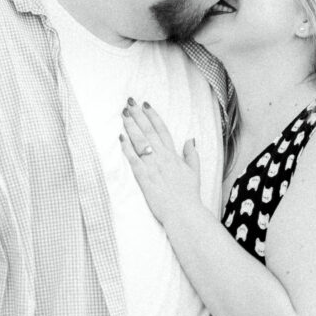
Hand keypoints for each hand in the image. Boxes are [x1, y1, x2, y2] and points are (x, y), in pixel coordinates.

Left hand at [120, 100, 200, 225]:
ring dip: (131, 126)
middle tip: (129, 102)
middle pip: (149, 131)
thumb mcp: (194, 172)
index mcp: (174, 155)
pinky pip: (133, 159)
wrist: (184, 212)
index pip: (162, 130)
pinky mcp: (144, 178)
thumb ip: (191, 154)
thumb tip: (190, 139)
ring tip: (123, 114)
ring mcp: (153, 167)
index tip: (146, 104)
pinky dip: (127, 148)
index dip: (153, 116)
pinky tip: (120, 137)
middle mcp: (163, 157)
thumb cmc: (189, 195)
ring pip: (140, 142)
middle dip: (138, 116)